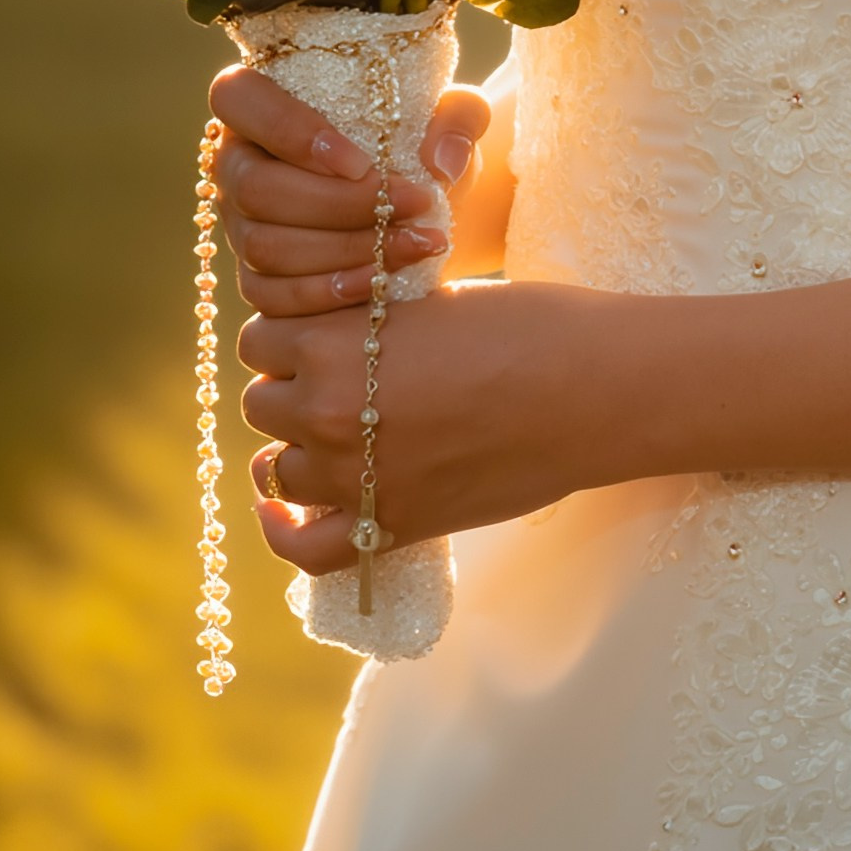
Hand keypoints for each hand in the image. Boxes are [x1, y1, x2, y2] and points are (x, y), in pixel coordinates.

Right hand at [208, 61, 492, 319]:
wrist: (426, 207)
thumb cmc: (424, 143)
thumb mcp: (454, 113)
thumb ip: (459, 117)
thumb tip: (441, 163)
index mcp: (260, 101)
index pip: (237, 97)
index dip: (288, 130)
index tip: (361, 161)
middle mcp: (236, 162)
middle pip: (257, 188)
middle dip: (341, 204)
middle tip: (414, 204)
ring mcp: (240, 225)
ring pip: (266, 246)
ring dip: (346, 250)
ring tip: (416, 243)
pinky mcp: (255, 278)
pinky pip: (274, 296)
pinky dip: (332, 292)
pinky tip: (383, 280)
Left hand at [237, 275, 616, 566]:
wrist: (590, 388)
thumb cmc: (524, 326)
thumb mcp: (428, 301)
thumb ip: (369, 322)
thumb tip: (339, 334)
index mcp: (333, 343)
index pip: (260, 339)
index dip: (288, 335)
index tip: (319, 333)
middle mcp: (327, 413)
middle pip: (261, 404)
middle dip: (291, 389)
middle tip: (339, 379)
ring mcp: (354, 478)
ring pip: (275, 469)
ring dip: (295, 449)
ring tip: (333, 433)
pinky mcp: (390, 526)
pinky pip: (304, 550)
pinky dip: (283, 533)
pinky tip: (282, 513)